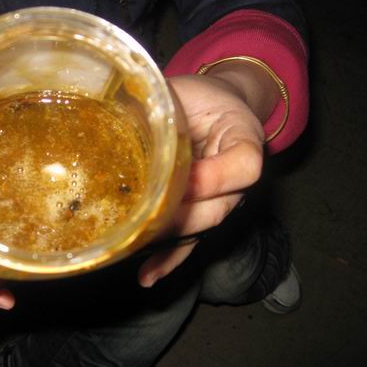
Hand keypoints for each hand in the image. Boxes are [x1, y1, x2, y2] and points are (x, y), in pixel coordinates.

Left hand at [138, 66, 270, 286]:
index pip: (244, 166)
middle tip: (143, 213)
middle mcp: (236, 178)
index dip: (216, 177)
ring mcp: (220, 201)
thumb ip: (165, 105)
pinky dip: (168, 259)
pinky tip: (147, 276)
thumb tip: (122, 115)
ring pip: (199, 227)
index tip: (185, 177)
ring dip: (167, 238)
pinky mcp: (200, 213)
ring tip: (134, 245)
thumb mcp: (186, 90)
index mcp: (244, 139)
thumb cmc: (199, 96)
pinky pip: (189, 241)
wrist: (212, 106)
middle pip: (217, 208)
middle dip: (178, 214)